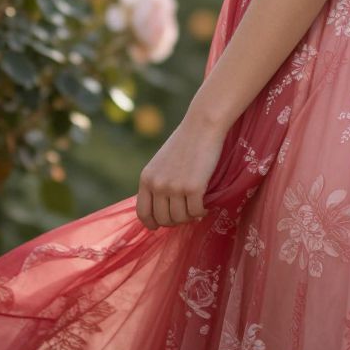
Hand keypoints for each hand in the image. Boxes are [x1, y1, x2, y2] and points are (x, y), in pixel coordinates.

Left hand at [136, 108, 227, 229]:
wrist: (202, 125)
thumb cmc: (186, 141)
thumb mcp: (162, 162)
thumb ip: (159, 182)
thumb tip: (163, 207)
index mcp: (146, 178)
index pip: (143, 213)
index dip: (152, 223)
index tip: (161, 225)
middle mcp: (157, 185)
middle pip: (163, 219)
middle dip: (176, 220)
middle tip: (187, 212)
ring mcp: (174, 188)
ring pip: (180, 218)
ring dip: (190, 216)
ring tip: (198, 207)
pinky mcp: (193, 188)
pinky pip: (196, 212)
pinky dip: (202, 212)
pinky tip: (206, 205)